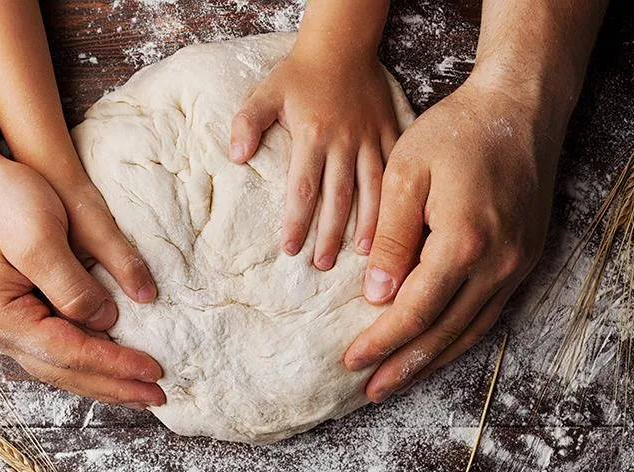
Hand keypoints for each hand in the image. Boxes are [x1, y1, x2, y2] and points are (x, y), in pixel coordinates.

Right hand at [0, 151, 164, 408]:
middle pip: (64, 371)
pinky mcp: (13, 310)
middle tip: (158, 397)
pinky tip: (109, 362)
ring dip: (101, 379)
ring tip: (139, 390)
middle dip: (113, 386)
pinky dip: (86, 358)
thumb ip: (72, 284)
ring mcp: (2, 324)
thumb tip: (106, 321)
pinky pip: (55, 346)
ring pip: (59, 365)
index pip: (68, 353)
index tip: (154, 371)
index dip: (115, 364)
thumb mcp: (38, 236)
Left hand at [229, 45, 398, 269]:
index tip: (290, 249)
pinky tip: (397, 221)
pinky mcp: (390, 132)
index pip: (303, 189)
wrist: (342, 44)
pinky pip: (396, 169)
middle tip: (322, 264)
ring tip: (365, 256)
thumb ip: (247, 123)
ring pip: (372, 189)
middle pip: (337, 198)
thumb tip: (236, 157)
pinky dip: (397, 197)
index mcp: (312, 136)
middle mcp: (343, 142)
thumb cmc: (300, 73)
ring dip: (368, 224)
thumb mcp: (266, 92)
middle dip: (329, 234)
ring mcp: (370, 138)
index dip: (297, 221)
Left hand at [343, 75, 564, 401]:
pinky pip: (489, 312)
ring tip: (398, 381)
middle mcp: (498, 263)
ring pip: (470, 329)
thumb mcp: (405, 176)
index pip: (415, 310)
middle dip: (404, 365)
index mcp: (463, 242)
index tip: (351, 361)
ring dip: (433, 360)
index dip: (381, 340)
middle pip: (444, 332)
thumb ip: (390, 239)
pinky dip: (459, 336)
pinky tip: (438, 348)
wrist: (518, 108)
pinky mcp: (524, 258)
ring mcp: (517, 263)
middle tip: (371, 390)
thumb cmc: (455, 133)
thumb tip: (376, 295)